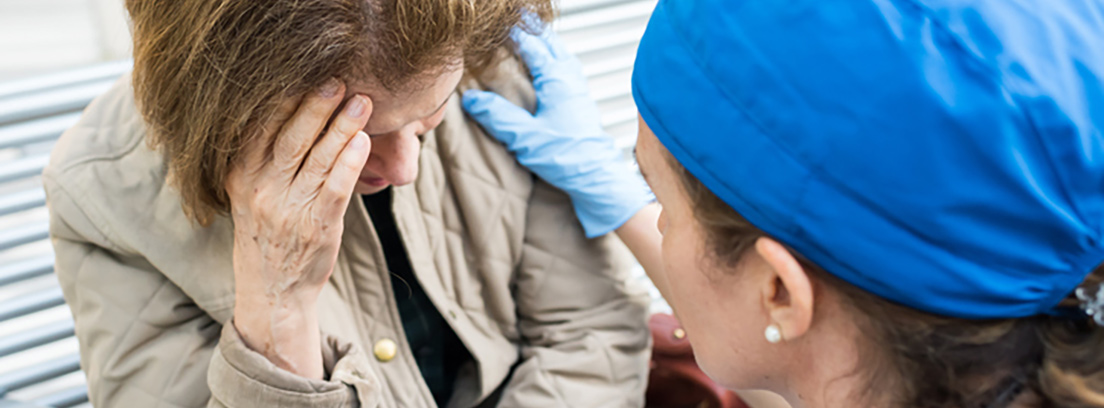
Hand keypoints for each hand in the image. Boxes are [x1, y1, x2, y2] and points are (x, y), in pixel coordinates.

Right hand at [225, 78, 371, 378]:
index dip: (282, 99)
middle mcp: (261, 189)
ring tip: (362, 102)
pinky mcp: (318, 226)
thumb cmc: (267, 232)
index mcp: (240, 174)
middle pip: (291, 138)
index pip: (260, 127)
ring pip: (318, 159)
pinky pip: (335, 188)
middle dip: (315, 106)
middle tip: (337, 78)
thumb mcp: (248, 191)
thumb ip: (261, 155)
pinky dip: (349, 163)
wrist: (273, 291)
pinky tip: (363, 142)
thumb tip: (288, 107)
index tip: (302, 71)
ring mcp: (289, 209)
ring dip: (342, 127)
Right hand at [462, 27, 652, 237]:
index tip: (496, 27)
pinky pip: (566, 68)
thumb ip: (497, 116)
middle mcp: (570, 78)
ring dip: (544, 42)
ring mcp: (578, 89)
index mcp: (557, 79)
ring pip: (560, 53)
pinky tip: (547, 69)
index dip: (513, 33)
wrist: (597, 177)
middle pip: (550, 42)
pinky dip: (553, 58)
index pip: (531, 45)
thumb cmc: (566, 157)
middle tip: (514, 20)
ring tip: (529, 37)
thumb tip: (472, 99)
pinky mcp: (580, 102)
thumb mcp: (524, 137)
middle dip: (532, 29)